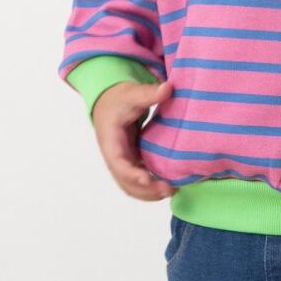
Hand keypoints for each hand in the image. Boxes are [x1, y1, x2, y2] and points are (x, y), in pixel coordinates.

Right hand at [92, 80, 178, 200]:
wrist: (109, 101)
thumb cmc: (119, 98)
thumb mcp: (132, 93)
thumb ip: (149, 93)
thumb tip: (168, 88)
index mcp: (110, 140)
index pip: (118, 162)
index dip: (131, 173)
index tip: (148, 179)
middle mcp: (114, 155)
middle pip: (125, 181)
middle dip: (145, 189)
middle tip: (168, 189)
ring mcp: (122, 160)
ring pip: (130, 185)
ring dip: (148, 192)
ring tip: (171, 191)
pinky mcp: (130, 160)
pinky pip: (137, 178)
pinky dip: (149, 186)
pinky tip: (167, 185)